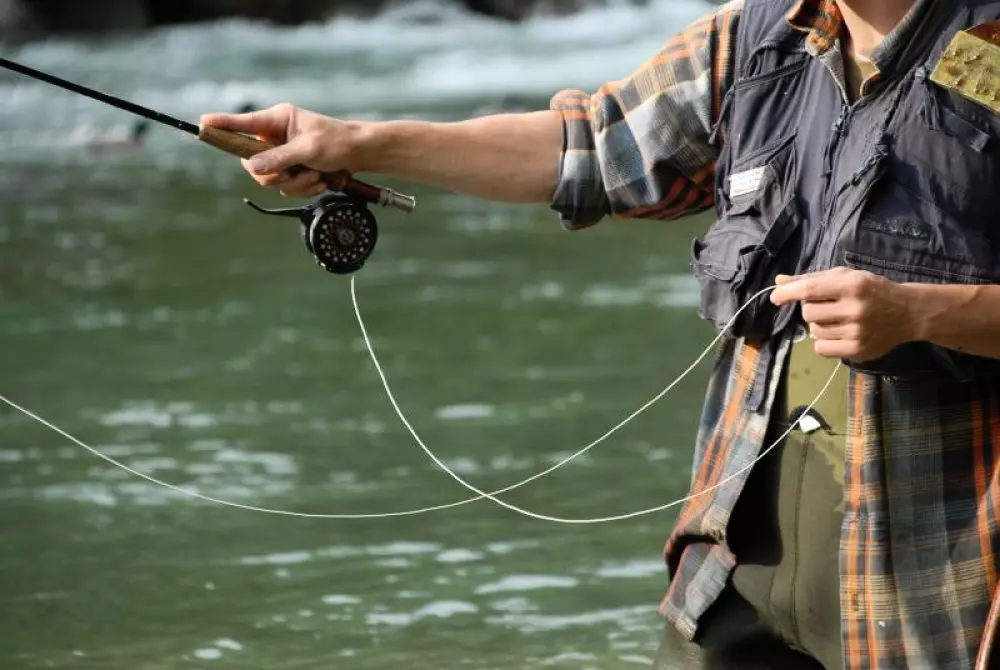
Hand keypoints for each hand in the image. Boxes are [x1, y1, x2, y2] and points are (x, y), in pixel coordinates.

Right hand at [199, 103, 368, 197]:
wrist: (361, 155)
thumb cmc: (338, 142)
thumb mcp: (309, 149)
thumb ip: (280, 158)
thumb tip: (253, 166)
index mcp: (278, 120)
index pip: (243, 122)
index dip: (222, 124)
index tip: (202, 123)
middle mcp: (276, 136)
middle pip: (253, 162)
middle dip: (274, 174)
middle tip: (291, 175)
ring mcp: (284, 154)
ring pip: (271, 179)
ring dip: (295, 183)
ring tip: (315, 175)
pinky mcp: (293, 169)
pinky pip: (286, 187)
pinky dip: (303, 188)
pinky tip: (319, 181)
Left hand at [769, 267, 916, 360]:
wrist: (907, 312)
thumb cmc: (871, 290)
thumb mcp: (845, 277)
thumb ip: (811, 279)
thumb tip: (779, 281)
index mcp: (852, 285)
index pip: (810, 289)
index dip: (788, 293)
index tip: (775, 297)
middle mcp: (855, 308)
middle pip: (808, 312)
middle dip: (811, 308)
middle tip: (828, 306)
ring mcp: (857, 331)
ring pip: (813, 331)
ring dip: (818, 325)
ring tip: (837, 319)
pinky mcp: (858, 350)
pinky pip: (821, 349)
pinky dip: (823, 342)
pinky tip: (837, 334)